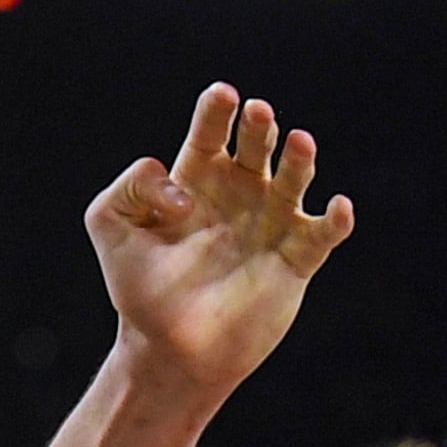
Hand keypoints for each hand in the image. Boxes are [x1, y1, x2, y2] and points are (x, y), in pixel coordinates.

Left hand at [87, 82, 351, 401]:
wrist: (168, 351)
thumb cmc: (139, 289)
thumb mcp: (111, 227)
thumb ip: (130, 188)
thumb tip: (180, 187)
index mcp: (198, 180)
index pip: (211, 132)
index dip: (218, 111)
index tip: (223, 95)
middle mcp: (240, 195)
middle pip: (257, 146)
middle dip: (259, 127)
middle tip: (257, 113)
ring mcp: (271, 224)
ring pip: (295, 180)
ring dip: (300, 160)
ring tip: (298, 142)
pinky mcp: (295, 260)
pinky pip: (322, 235)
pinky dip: (335, 220)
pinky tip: (336, 208)